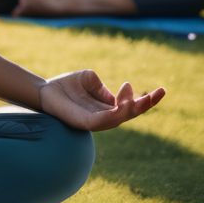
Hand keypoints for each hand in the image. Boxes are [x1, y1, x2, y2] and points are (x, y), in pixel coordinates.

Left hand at [37, 70, 163, 131]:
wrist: (43, 91)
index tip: (147, 87)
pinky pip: (103, 120)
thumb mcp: (89, 80)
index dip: (142, 99)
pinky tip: (124, 105)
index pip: (129, 106)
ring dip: (133, 109)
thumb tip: (114, 93)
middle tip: (160, 92)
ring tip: (143, 99)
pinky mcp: (84, 122)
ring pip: (119, 119)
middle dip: (146, 104)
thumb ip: (102, 86)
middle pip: (130, 114)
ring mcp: (95, 121)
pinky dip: (115, 114)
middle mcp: (103, 116)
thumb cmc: (66, 86)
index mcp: (106, 107)